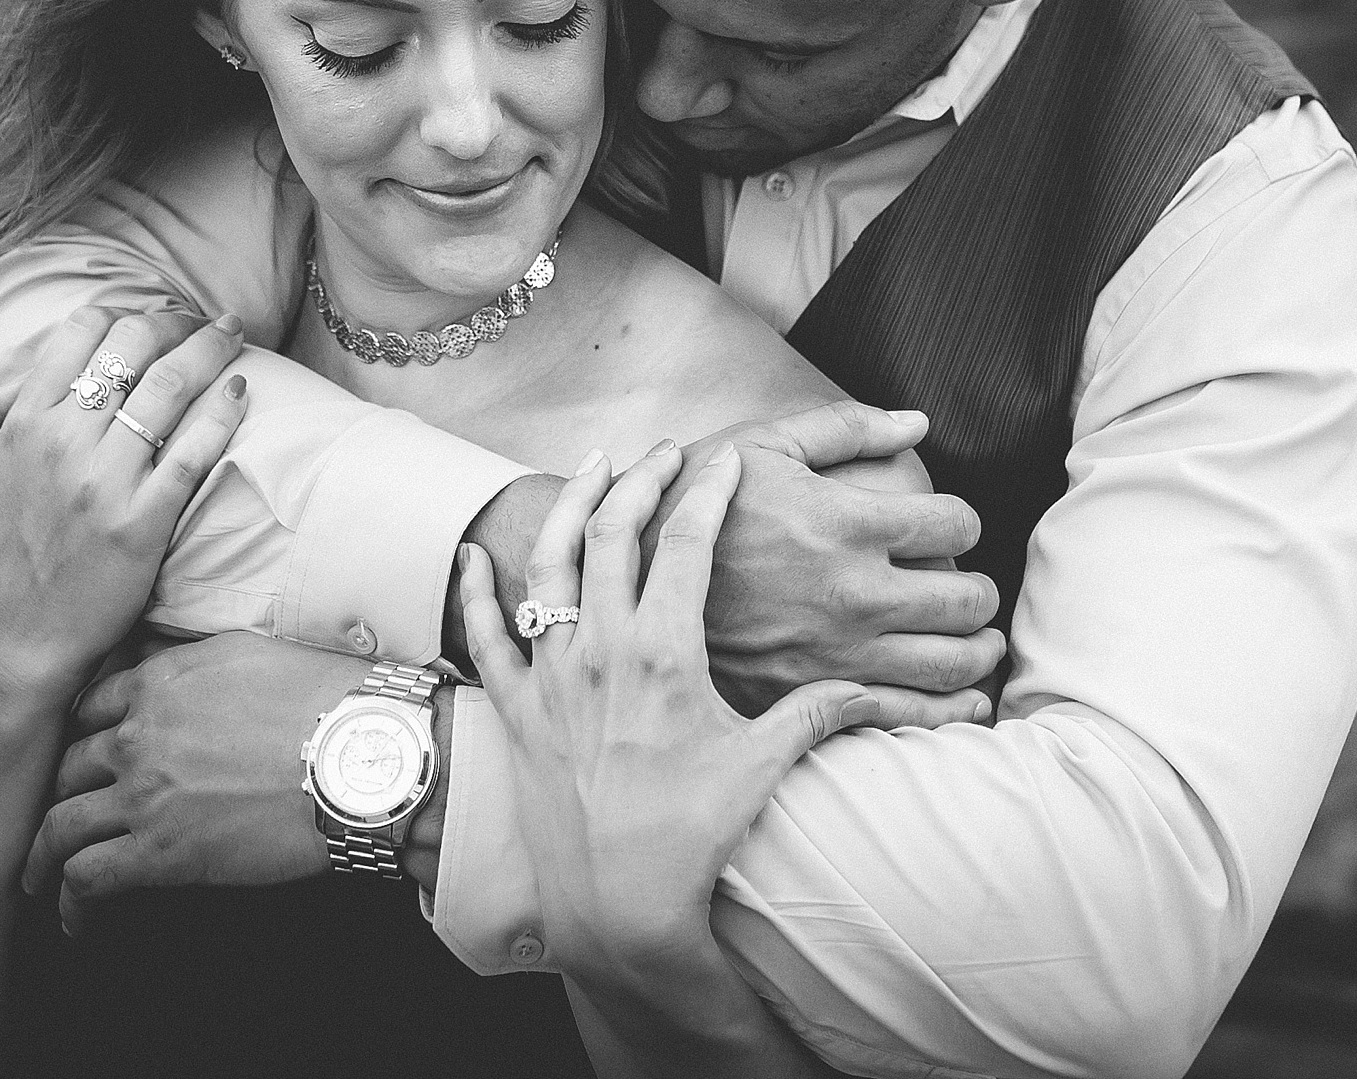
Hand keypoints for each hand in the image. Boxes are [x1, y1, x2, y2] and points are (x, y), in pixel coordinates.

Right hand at [0, 306, 248, 695]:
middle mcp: (65, 442)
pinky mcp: (145, 521)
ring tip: (231, 332)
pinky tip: (240, 390)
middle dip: (172, 321)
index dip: (120, 315)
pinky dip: (221, 412)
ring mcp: (107, 481)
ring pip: (169, 388)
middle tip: (197, 321)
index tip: (146, 320)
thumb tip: (17, 375)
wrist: (14, 642)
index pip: (80, 334)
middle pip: (132, 348)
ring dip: (208, 349)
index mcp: (21, 424)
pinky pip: (193, 452)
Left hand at [22, 631, 373, 932]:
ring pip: (59, 826)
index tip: (77, 762)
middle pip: (65, 767)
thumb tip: (181, 675)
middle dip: (54, 796)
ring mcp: (144, 796)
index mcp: (161, 682)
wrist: (366, 757)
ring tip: (38, 878)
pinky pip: (87, 880)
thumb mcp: (254, 654)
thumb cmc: (331, 703)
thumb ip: (198, 665)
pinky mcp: (161, 854)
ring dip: (42, 857)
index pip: (88, 708)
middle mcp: (139, 735)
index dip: (76, 738)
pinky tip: (75, 920)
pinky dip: (71, 904)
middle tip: (52, 819)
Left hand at [461, 443, 882, 967]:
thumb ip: (820, 713)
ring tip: (592, 470)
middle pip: (611, 531)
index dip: (709, 491)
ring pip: (548, 565)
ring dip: (569, 507)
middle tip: (666, 452)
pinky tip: (475, 557)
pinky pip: (484, 636)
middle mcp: (600, 649)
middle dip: (640, 479)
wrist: (615, 904)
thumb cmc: (690, 837)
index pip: (687, 542)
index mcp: (663, 652)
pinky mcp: (518, 709)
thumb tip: (881, 692)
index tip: (727, 459)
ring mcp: (551, 676)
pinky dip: (476, 591)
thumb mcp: (761, 765)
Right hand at [645, 403, 1003, 726]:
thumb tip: (917, 422)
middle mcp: (853, 592)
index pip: (956, 523)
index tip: (953, 525)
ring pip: (951, 664)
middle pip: (968, 599)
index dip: (966, 520)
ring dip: (980, 653)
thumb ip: (843, 427)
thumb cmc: (688, 505)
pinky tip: (962, 700)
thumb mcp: (758, 446)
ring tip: (980, 644)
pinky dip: (949, 710)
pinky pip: (905, 716)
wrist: (619, 587)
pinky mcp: (811, 698)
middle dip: (984, 594)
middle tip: (976, 592)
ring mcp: (835, 653)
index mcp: (845, 523)